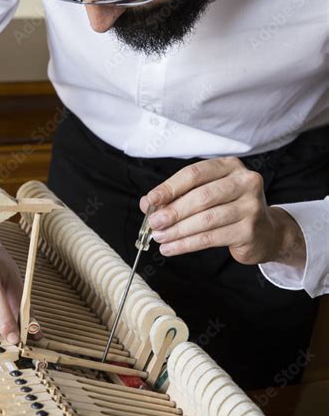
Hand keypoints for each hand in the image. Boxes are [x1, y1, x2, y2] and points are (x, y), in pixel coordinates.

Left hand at [140, 157, 305, 266]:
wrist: (266, 232)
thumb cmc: (230, 209)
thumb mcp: (207, 195)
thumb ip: (179, 195)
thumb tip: (148, 203)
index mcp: (230, 166)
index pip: (194, 174)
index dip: (169, 187)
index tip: (151, 200)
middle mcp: (244, 182)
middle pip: (201, 196)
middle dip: (173, 211)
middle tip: (154, 223)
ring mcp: (250, 206)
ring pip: (205, 219)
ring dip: (178, 231)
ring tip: (160, 238)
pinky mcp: (249, 230)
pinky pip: (211, 238)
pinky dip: (187, 244)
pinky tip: (171, 248)